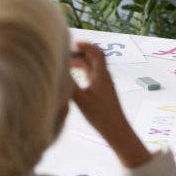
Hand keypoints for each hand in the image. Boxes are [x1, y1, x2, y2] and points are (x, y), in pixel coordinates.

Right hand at [70, 42, 151, 167]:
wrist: (117, 131)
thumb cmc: (100, 115)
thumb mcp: (81, 100)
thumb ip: (69, 84)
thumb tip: (59, 70)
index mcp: (101, 74)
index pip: (96, 52)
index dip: (86, 45)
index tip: (72, 44)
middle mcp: (103, 76)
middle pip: (93, 57)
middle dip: (80, 53)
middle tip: (65, 54)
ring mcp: (104, 83)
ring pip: (92, 66)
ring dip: (80, 62)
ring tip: (66, 64)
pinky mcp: (102, 90)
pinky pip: (92, 74)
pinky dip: (83, 71)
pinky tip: (74, 76)